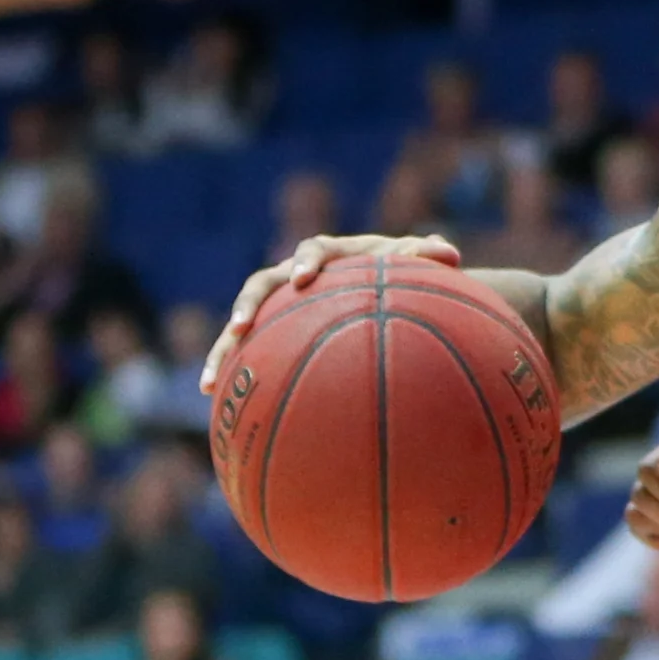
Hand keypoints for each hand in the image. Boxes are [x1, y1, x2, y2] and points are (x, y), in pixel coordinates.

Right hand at [199, 232, 461, 395]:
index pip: (311, 251)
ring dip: (224, 351)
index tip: (302, 280)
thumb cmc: (407, 275)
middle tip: (239, 328)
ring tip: (210, 383)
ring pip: (243, 325)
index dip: (304, 262)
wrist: (392, 291)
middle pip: (260, 286)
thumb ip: (427, 257)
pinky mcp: (275, 335)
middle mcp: (294, 277)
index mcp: (329, 254)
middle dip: (246, 306)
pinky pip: (252, 356)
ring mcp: (280, 307)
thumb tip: (448, 252)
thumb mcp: (419, 265)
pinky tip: (219, 408)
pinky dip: (237, 377)